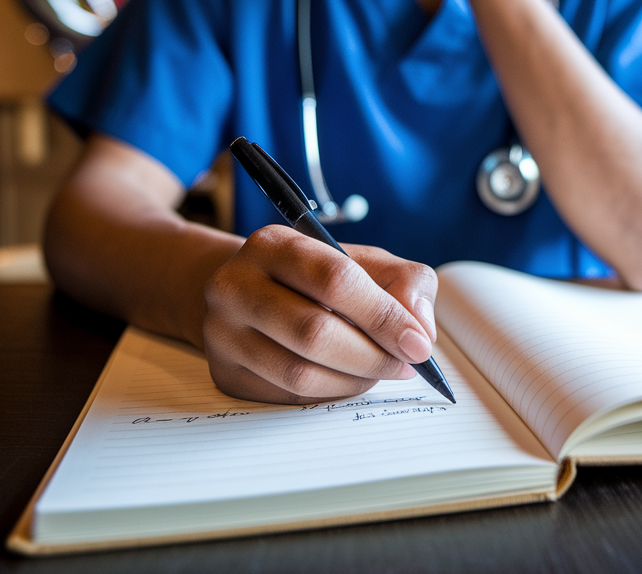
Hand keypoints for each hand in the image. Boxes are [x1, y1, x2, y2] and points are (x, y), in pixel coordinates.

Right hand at [202, 225, 437, 403]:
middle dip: (373, 356)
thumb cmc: (315, 278)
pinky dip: (330, 393)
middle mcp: (235, 286)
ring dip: (354, 380)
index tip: (418, 343)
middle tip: (405, 366)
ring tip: (378, 371)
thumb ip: (404, 282)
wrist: (247, 294)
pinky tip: (346, 379)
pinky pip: (289, 397)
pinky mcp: (226, 373)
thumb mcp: (363, 262)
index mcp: (273, 245)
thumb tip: (419, 328)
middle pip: (314, 333)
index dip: (384, 316)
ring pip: (300, 374)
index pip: (335, 280)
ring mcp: (223, 333)